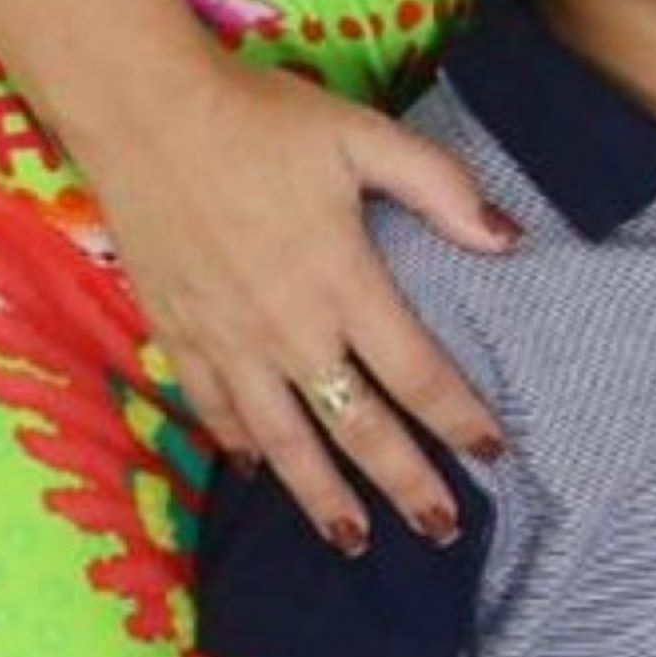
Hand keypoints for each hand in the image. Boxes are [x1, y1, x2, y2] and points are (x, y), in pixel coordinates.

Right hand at [75, 51, 510, 555]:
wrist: (146, 116)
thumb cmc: (263, 121)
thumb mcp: (365, 137)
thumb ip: (440, 188)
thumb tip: (509, 239)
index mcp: (343, 283)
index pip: (415, 374)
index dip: (457, 420)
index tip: (492, 456)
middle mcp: (287, 331)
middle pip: (356, 428)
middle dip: (403, 485)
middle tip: (441, 530)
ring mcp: (226, 343)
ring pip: (281, 442)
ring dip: (320, 497)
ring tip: (352, 540)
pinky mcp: (177, 336)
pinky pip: (214, 412)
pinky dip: (240, 450)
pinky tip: (259, 472)